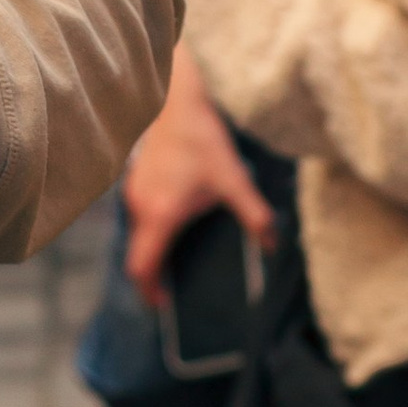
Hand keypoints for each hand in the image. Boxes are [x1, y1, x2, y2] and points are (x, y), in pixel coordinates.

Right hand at [120, 40, 273, 301]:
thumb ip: (255, 215)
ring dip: (156, 248)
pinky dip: (154, 227)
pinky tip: (178, 218)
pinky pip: (141, 214)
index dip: (149, 291)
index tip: (163, 305)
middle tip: (176, 287)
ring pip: (140, 233)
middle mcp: (140, 207)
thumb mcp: (235, 179)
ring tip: (181, 254)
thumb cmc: (203, 140)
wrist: (177, 100)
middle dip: (156, 273)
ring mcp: (134, 192)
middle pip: (139, 254)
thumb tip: (273, 245)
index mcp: (160, 216)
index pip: (141, 267)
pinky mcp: (136, 179)